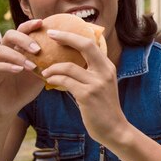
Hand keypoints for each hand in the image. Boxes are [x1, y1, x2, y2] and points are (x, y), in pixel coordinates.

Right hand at [0, 20, 44, 116]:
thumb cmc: (27, 86)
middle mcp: (6, 51)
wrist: (12, 104)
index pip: (22, 31)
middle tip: (37, 48)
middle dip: (24, 39)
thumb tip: (77, 55)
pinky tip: (19, 69)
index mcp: (19, 48)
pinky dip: (7, 66)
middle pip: (10, 35)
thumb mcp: (42, 72)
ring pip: (2, 50)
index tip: (42, 22)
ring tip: (32, 65)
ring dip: (18, 56)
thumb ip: (53, 62)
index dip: (30, 25)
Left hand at [39, 29, 127, 144]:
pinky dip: (55, 79)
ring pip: (69, 66)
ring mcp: (97, 83)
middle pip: (85, 46)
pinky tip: (49, 81)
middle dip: (65, 38)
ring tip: (45, 72)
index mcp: (108, 67)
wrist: (115, 129)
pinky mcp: (87, 95)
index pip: (91, 43)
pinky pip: (65, 81)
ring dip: (53, 68)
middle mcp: (105, 72)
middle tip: (50, 35)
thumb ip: (93, 72)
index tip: (57, 32)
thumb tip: (73, 62)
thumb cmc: (104, 108)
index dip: (73, 35)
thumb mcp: (103, 85)